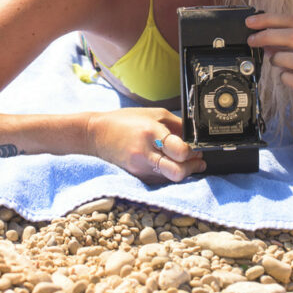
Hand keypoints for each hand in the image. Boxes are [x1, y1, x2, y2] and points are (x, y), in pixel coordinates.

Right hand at [86, 108, 205, 182]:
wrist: (96, 135)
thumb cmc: (125, 121)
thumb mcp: (154, 114)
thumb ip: (177, 125)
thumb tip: (195, 137)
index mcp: (151, 133)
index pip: (181, 151)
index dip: (193, 152)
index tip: (196, 148)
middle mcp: (145, 153)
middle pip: (179, 172)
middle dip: (192, 168)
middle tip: (197, 160)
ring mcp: (140, 168)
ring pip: (172, 178)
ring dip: (184, 171)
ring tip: (185, 161)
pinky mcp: (138, 176)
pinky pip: (162, 178)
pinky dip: (170, 172)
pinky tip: (170, 163)